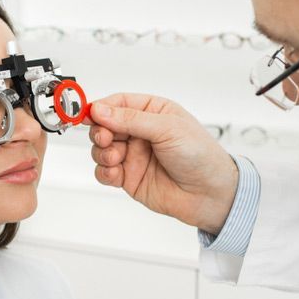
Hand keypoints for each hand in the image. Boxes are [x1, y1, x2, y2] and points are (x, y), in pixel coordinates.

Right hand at [87, 93, 238, 234]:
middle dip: (99, 132)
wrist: (210, 194)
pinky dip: (104, 172)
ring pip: (101, 149)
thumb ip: (130, 120)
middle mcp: (140, 132)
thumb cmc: (200, 155)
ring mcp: (133, 155)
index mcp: (152, 112)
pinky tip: (115, 173)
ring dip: (102, 152)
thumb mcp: (167, 128)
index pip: (117, 103)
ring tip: (116, 158)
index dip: (100, 108)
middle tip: (105, 138)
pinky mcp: (129, 177)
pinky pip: (105, 172)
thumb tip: (100, 109)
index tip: (88, 113)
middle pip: (104, 126)